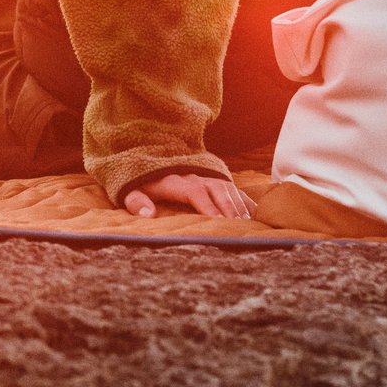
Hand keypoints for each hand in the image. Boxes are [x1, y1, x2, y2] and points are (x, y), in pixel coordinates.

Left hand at [121, 171, 253, 219]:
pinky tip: (257, 218)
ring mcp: (208, 176)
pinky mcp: (217, 179)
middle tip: (241, 231)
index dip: (208, 207)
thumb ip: (136, 201)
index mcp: (175, 180)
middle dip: (229, 210)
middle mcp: (195, 176)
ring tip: (251, 228)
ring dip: (240, 208)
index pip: (195, 193)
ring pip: (229, 190)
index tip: (219, 223)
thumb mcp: (129, 189)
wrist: (149, 156)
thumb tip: (148, 214)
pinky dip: (247, 203)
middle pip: (217, 192)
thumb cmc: (140, 181)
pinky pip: (236, 190)